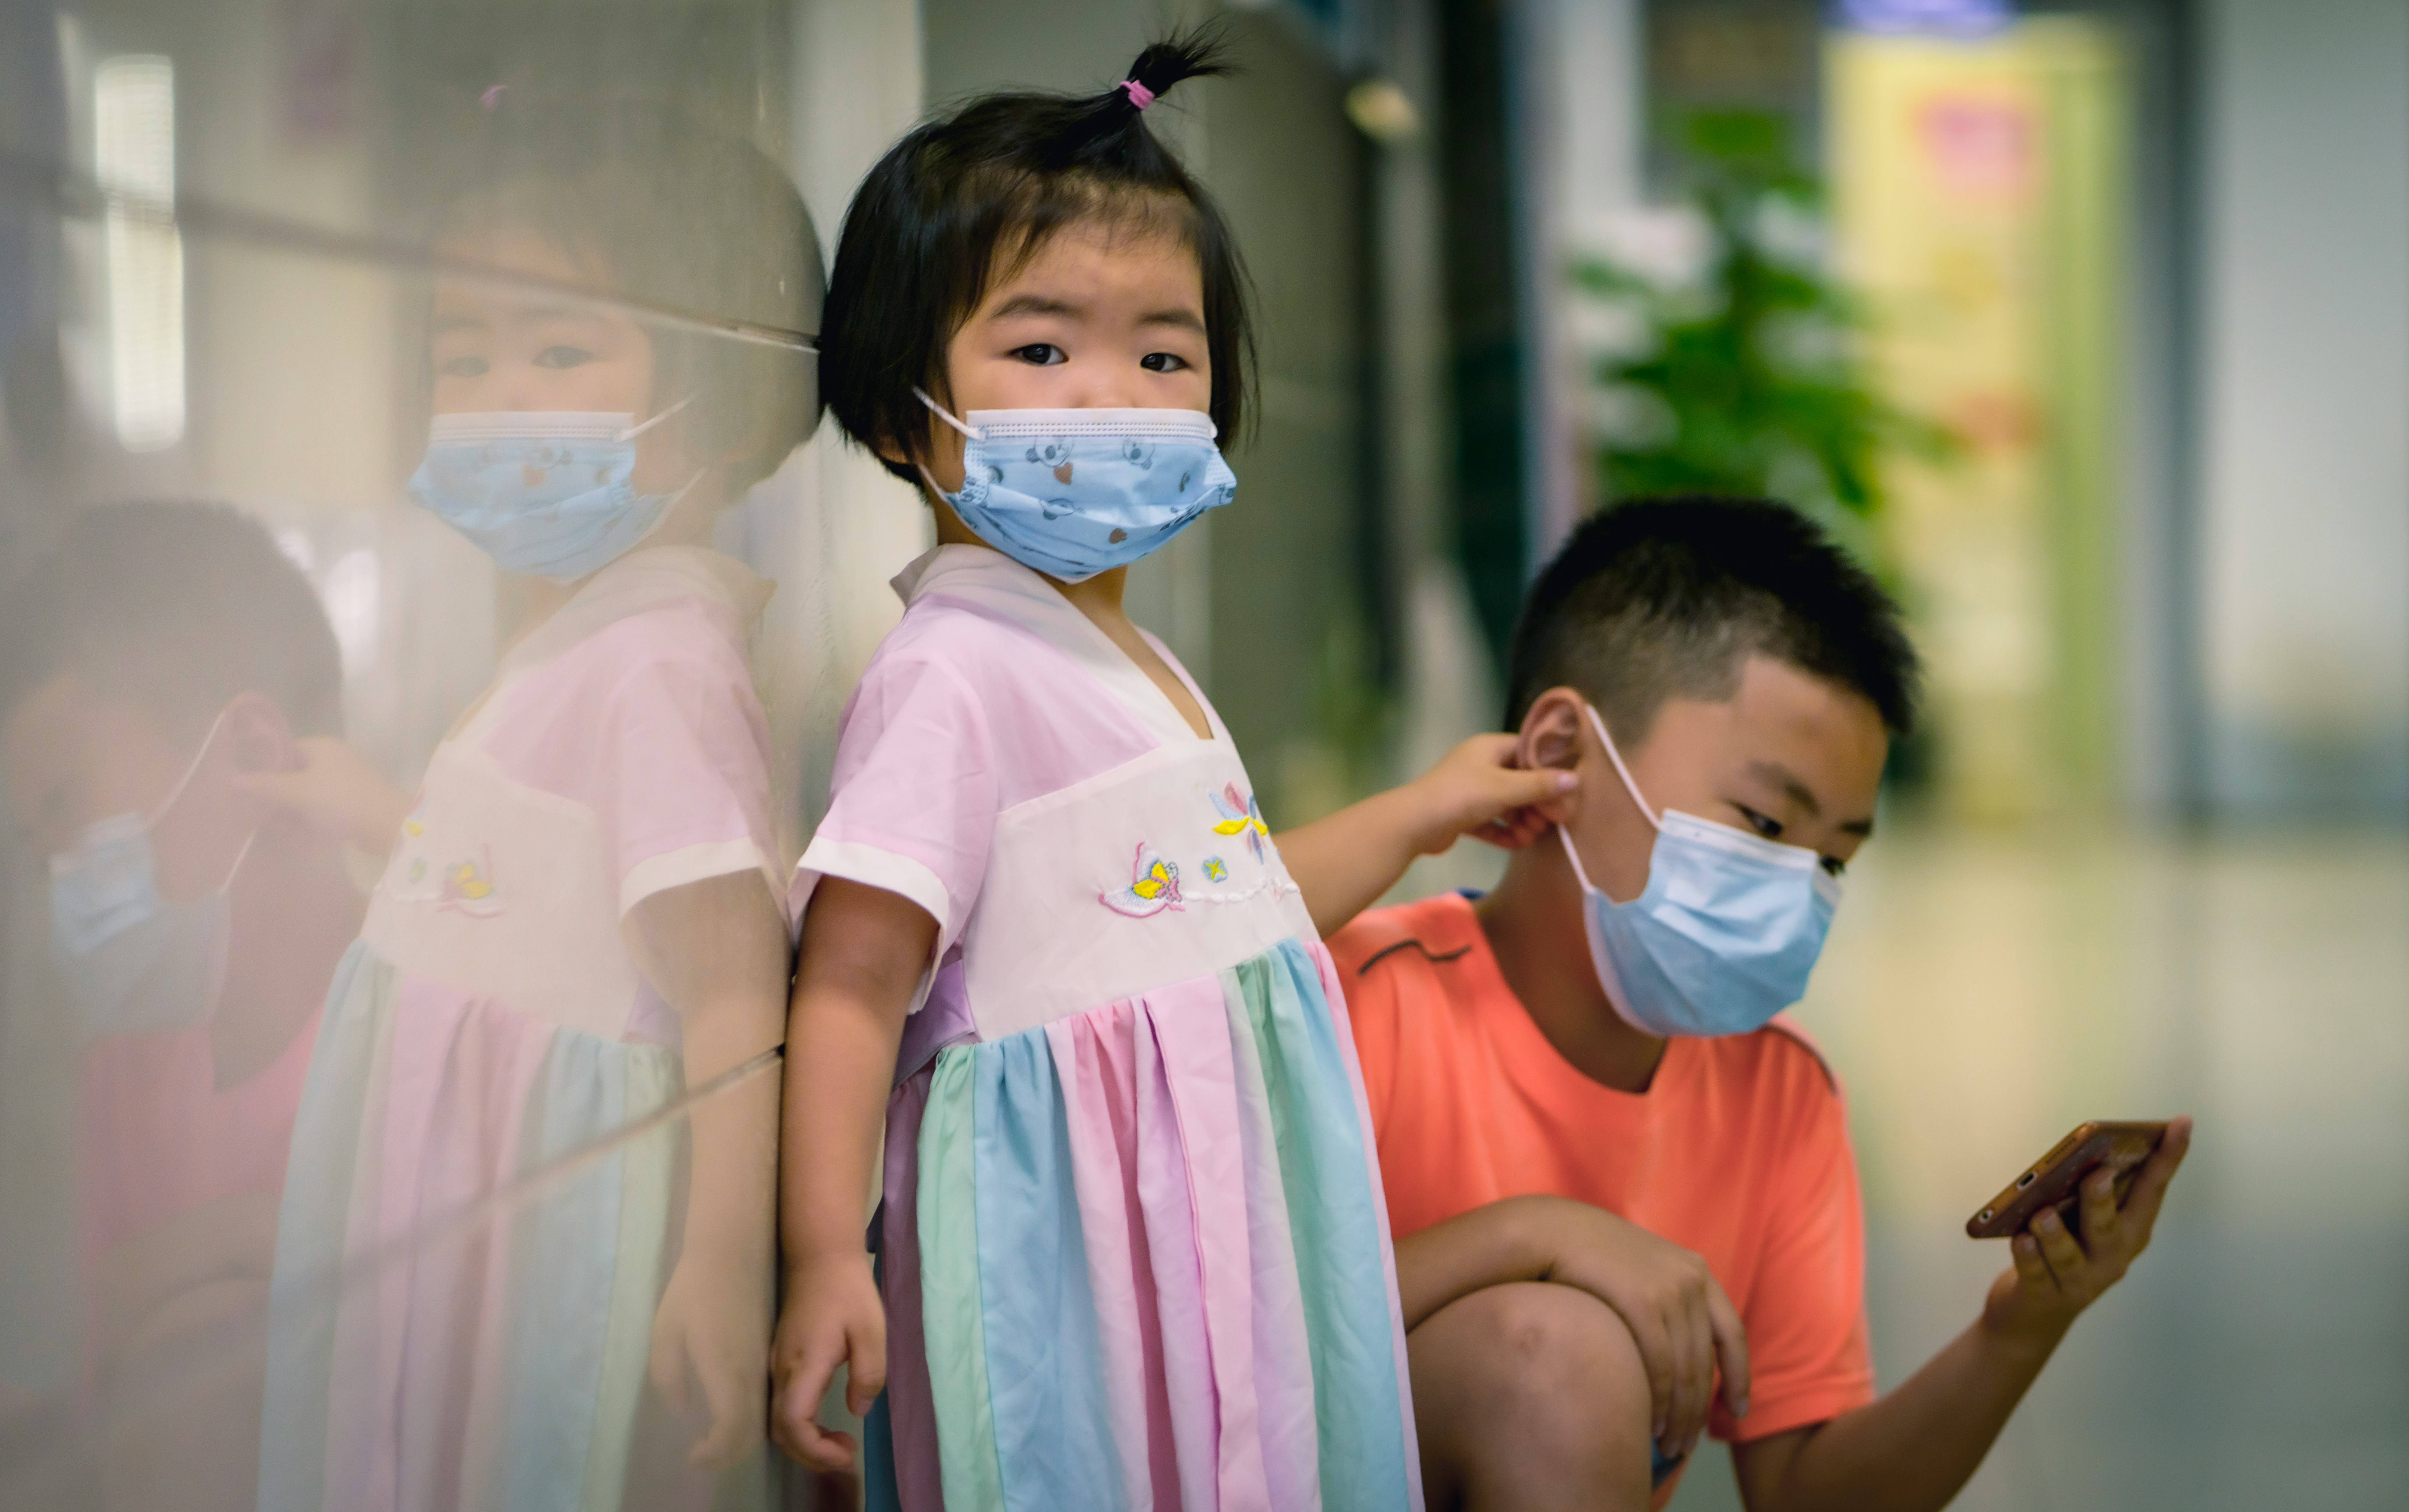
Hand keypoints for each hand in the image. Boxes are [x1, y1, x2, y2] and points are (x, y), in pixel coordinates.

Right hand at [230, 736, 411, 855]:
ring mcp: (344, 786)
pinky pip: (322, 814)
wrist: (387, 825)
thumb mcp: (297, 791)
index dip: (264, 769)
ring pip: (307, 798)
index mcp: (321, 748)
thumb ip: (265, 785)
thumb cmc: (339, 800)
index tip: (246, 788)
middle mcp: (333, 762)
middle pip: (294, 777)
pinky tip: (293, 840)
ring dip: (289, 815)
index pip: (284, 751)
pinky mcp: (352, 808)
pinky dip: (307, 825)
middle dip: (276, 799)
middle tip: (256, 817)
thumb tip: (233, 779)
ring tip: (274, 832)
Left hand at [649, 1249, 771, 1469]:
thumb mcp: (666, 1333)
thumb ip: (669, 1378)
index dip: (714, 1452)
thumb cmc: (694, 1289)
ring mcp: (763, 1362)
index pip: (731, 1429)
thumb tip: (685, 1410)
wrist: (733, 1250)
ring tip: (713, 1439)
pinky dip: (750, 1416)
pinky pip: (765, 1396)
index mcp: (725, 1369)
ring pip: (763, 1415)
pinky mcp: (768, 1352)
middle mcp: (751, 1371)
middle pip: (752, 1431)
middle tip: (703, 1454)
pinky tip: (729, 1410)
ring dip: (741, 1437)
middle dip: (728, 1453)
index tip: (694, 1455)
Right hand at [769, 1251, 885, 1472]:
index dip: (816, 1450)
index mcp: (805, 1364)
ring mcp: (776, 1365)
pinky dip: (799, 1426)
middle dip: (812, 1455)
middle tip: (846, 1454)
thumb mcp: (872, 1330)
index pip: (794, 1423)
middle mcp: (782, 1370)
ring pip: (778, 1421)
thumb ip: (868, 1374)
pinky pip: (781, 1406)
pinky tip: (823, 1423)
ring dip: (805, 1442)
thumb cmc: (848, 1290)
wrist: (820, 1257)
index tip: (847, 1454)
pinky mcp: (779, 1361)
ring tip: (839, 1444)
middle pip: (781, 1431)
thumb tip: (859, 1411)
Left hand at [1402, 735, 1576, 855]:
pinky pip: (1490, 822)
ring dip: (1522, 821)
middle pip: (1519, 781)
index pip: (1527, 751)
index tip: (1565, 789)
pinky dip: (1504, 832)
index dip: (1548, 770)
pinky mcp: (1462, 815)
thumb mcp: (1505, 788)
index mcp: (1489, 748)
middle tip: (1553, 821)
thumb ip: (1540, 785)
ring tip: (1532, 836)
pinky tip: (1517, 844)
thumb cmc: (1462, 795)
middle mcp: (1480, 766)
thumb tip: (1574, 779)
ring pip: (1506, 805)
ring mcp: (1470, 791)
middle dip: (1536, 802)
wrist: (1415, 823)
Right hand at [1519, 1195, 1749, 1463]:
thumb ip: (1664, 1300)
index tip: (1738, 1412)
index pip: (1732, 1334)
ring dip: (1679, 1417)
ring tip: (1669, 1447)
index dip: (1739, 1377)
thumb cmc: (1586, 1257)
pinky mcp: (1642, 1300)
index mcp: (1695, 1271)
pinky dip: (1657, 1400)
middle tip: (1685, 1448)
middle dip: (1697, 1413)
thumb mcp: (1640, 1269)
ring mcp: (1668, 1289)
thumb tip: (1678, 1350)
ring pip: (1686, 1371)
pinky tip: (1649, 1424)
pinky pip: (1660, 1365)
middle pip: (1705, 1363)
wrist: (1548, 1231)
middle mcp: (1690, 1279)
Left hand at [1982, 1116, 2192, 1348]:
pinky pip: (2036, 1275)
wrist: (2032, 1316)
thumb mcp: (2083, 1222)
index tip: (2181, 1123)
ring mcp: (2081, 1282)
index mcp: (2128, 1233)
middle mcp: (2112, 1258)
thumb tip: (2091, 1150)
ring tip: (2044, 1213)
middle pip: (2110, 1228)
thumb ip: (2090, 1193)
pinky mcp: (2045, 1297)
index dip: (2168, 1158)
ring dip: (2057, 1234)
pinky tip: (2021, 1239)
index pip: (2153, 1192)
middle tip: (2099, 1174)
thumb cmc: (2062, 1253)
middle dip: (2103, 1201)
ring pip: (2069, 1256)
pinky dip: (2028, 1257)